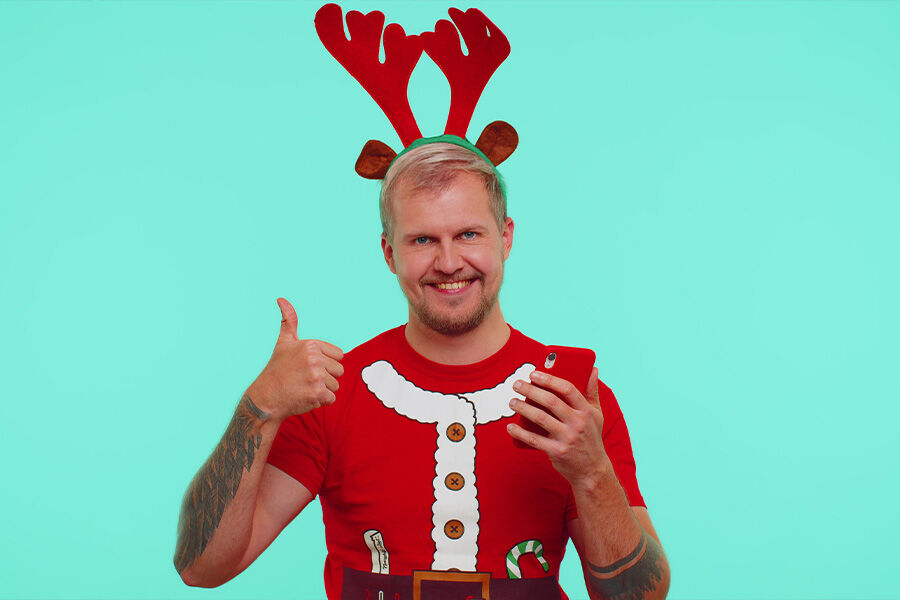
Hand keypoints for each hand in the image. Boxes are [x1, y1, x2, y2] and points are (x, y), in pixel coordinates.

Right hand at [246, 298, 343, 420]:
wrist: (265, 398)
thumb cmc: (277, 370)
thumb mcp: (284, 343)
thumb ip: (289, 321)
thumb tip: (281, 299)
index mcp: (311, 345)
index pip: (338, 355)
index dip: (326, 363)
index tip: (308, 367)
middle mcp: (314, 359)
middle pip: (339, 371)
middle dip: (325, 377)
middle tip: (305, 379)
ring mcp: (316, 376)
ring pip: (335, 386)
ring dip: (322, 390)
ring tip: (303, 387)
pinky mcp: (317, 393)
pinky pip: (331, 398)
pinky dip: (320, 401)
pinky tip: (304, 397)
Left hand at [507, 367, 609, 485]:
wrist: (592, 470)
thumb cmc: (591, 437)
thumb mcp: (597, 415)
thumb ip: (592, 392)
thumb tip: (593, 369)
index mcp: (586, 411)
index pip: (567, 389)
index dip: (549, 379)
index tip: (533, 374)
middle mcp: (578, 423)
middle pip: (550, 401)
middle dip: (530, 390)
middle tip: (517, 384)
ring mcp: (567, 438)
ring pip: (540, 418)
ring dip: (522, 408)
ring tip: (512, 402)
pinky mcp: (557, 452)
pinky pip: (534, 440)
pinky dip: (520, 433)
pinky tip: (510, 427)